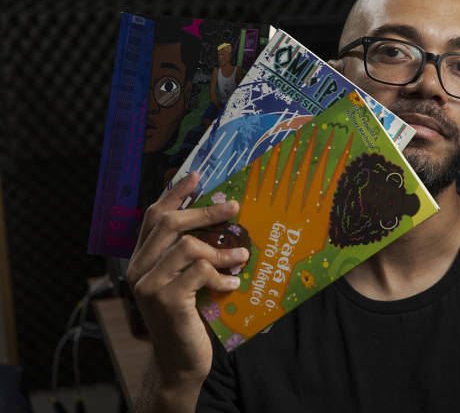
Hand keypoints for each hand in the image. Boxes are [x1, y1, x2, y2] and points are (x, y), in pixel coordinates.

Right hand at [126, 172, 248, 388]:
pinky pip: (199, 271)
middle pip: (170, 224)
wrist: (181, 361)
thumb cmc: (190, 318)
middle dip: (206, 212)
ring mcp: (149, 285)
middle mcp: (139, 269)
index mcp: (142, 260)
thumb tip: (222, 220)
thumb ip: (192, 256)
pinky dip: (221, 275)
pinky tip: (233, 284)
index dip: (175, 195)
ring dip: (221, 250)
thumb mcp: (189, 281)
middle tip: (234, 208)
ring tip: (242, 257)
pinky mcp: (166, 300)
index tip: (196, 176)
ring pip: (188, 246)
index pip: (153, 217)